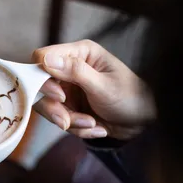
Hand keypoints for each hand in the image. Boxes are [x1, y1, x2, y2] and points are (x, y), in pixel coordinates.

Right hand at [32, 40, 155, 139]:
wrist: (141, 123)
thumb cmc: (130, 97)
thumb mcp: (104, 86)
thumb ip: (75, 72)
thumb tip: (45, 60)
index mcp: (80, 54)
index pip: (43, 59)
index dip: (43, 78)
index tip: (60, 97)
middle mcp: (70, 70)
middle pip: (41, 88)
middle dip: (55, 109)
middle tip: (67, 122)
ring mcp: (68, 90)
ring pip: (49, 107)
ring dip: (69, 121)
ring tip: (92, 124)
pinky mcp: (70, 107)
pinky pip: (61, 120)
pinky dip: (77, 128)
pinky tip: (97, 128)